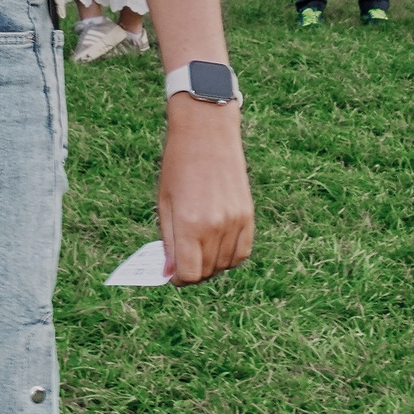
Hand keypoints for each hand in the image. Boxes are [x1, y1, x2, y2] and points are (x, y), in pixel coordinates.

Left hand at [157, 99, 253, 283]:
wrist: (207, 134)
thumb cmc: (178, 166)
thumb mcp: (164, 202)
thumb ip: (168, 239)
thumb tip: (170, 271)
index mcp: (189, 224)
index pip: (188, 273)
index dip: (177, 279)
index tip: (170, 274)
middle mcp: (216, 227)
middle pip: (206, 271)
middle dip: (191, 272)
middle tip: (180, 262)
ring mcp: (236, 222)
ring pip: (225, 265)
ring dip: (210, 266)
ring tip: (196, 251)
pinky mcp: (248, 216)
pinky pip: (242, 252)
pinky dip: (229, 257)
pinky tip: (215, 248)